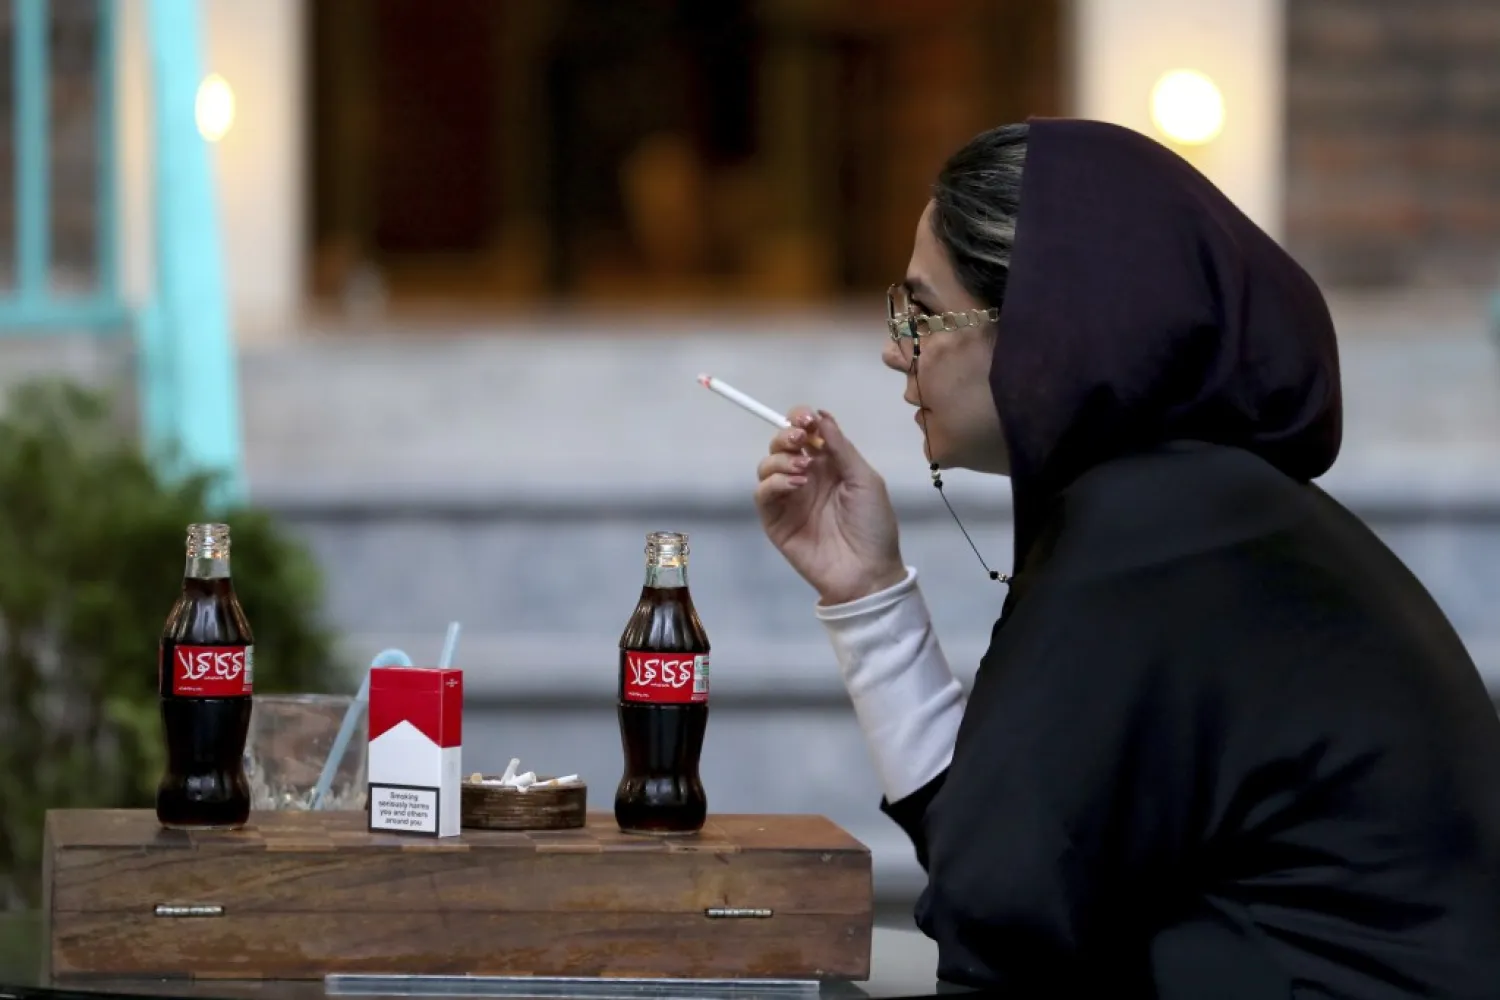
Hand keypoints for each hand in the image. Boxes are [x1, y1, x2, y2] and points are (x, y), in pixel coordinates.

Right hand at [754, 407, 905, 605]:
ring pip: (766, 466)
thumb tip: (821, 416)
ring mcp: (788, 499)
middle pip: (780, 444)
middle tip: (800, 440)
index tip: (806, 419)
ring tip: (803, 470)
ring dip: (780, 459)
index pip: (805, 433)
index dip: (799, 419)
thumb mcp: (865, 480)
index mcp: (828, 465)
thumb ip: (841, 448)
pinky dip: (774, 483)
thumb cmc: (873, 525)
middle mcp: (805, 477)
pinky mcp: (775, 521)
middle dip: (786, 435)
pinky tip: (795, 485)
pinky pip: (762, 494)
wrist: (867, 572)